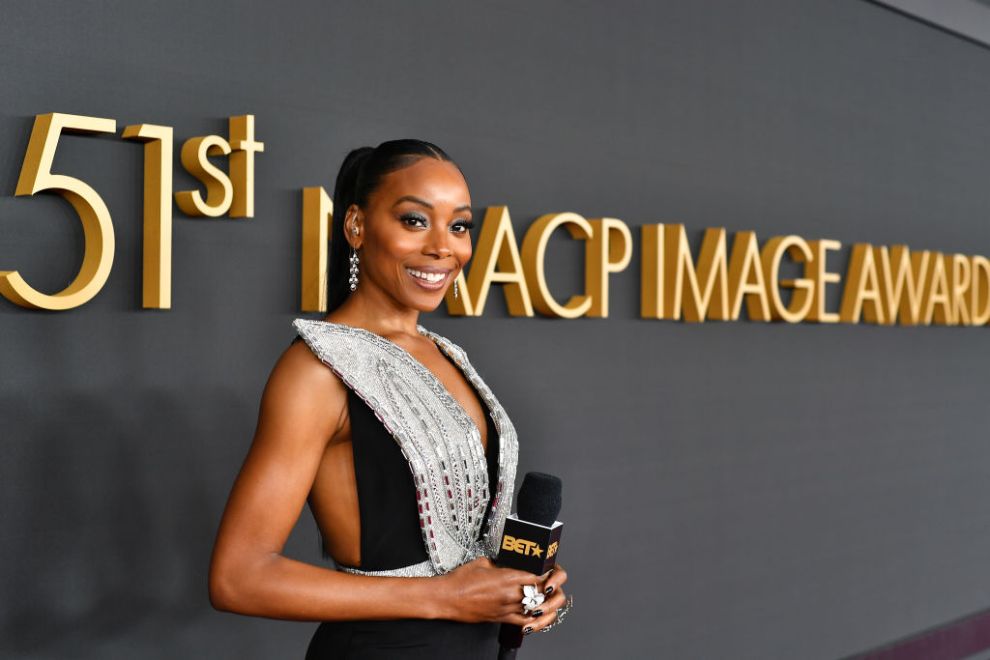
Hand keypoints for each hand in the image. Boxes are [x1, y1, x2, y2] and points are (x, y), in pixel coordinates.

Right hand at [434, 557, 568, 629]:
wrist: (447, 598)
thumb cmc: (460, 580)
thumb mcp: (483, 562)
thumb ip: (500, 563)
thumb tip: (507, 564)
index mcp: (506, 577)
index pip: (536, 575)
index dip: (545, 573)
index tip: (547, 569)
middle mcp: (509, 594)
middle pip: (539, 592)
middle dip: (546, 587)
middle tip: (549, 582)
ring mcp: (506, 608)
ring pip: (534, 607)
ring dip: (542, 603)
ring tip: (546, 597)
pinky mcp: (500, 618)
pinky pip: (523, 621)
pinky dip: (532, 619)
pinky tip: (536, 614)